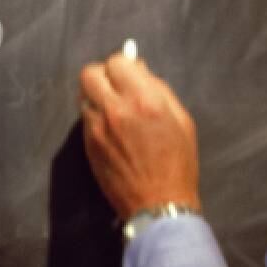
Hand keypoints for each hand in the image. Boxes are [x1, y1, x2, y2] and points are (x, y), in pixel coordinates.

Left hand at [78, 53, 200, 220]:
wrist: (158, 204)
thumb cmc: (178, 164)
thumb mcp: (182, 121)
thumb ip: (160, 92)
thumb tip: (142, 72)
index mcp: (145, 100)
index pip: (118, 62)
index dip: (125, 65)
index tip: (132, 75)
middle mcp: (116, 109)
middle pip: (90, 73)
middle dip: (104, 75)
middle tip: (117, 87)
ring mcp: (97, 128)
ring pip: (83, 94)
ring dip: (97, 96)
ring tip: (114, 108)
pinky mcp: (87, 145)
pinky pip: (85, 117)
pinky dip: (96, 116)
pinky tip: (112, 129)